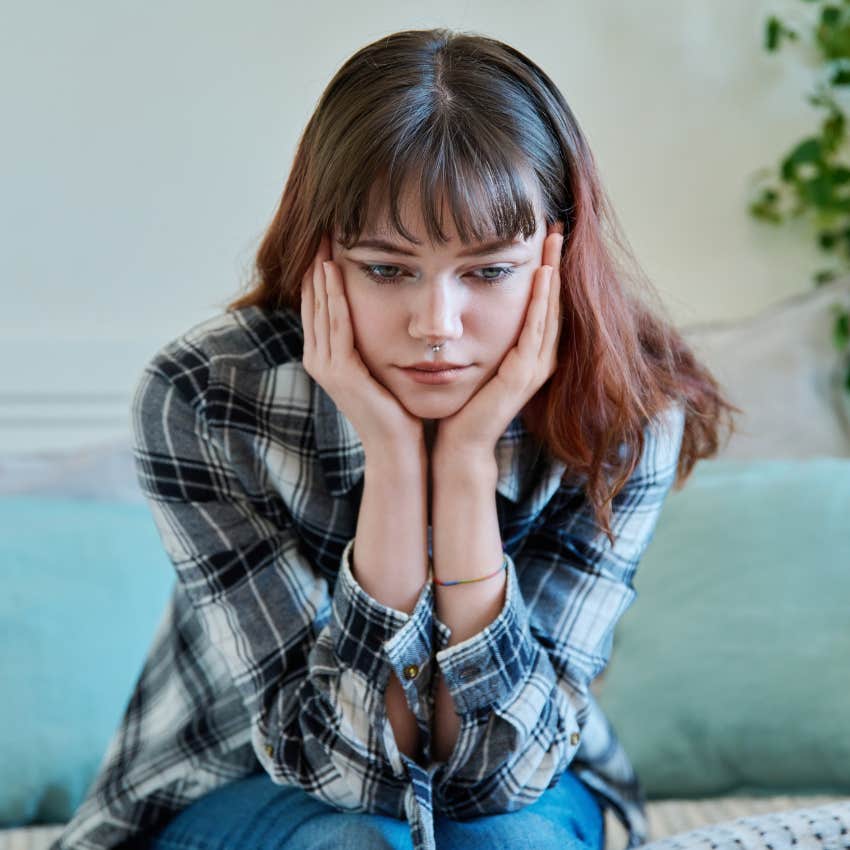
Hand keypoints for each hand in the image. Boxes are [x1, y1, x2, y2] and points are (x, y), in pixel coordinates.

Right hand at [300, 233, 423, 456]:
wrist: (398, 449)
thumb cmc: (396, 408)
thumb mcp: (380, 364)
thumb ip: (371, 339)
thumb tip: (385, 307)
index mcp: (325, 355)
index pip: (319, 302)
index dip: (320, 269)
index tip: (329, 235)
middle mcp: (318, 358)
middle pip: (313, 299)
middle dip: (316, 261)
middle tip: (321, 224)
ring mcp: (325, 366)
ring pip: (321, 307)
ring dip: (320, 271)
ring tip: (323, 237)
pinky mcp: (339, 372)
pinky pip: (336, 325)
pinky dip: (334, 297)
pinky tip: (334, 271)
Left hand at [432, 222, 564, 464]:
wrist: (459, 442)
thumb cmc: (463, 402)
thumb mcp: (476, 358)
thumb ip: (482, 333)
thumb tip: (470, 301)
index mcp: (531, 354)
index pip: (545, 304)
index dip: (548, 270)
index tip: (545, 236)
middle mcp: (540, 359)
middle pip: (554, 302)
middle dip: (556, 263)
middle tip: (557, 227)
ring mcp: (535, 368)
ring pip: (550, 311)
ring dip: (553, 274)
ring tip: (555, 240)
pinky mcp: (522, 376)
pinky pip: (535, 331)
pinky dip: (541, 302)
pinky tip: (543, 276)